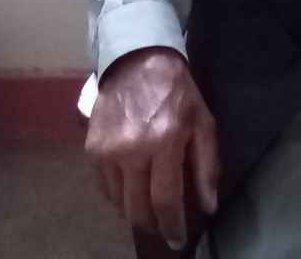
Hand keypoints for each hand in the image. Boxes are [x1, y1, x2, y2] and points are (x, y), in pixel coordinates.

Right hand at [84, 46, 219, 247]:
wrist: (138, 61)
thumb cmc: (177, 93)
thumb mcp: (203, 123)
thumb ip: (206, 165)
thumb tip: (208, 206)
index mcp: (164, 142)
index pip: (165, 200)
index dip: (172, 225)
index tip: (177, 239)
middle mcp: (132, 150)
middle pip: (138, 207)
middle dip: (153, 223)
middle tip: (164, 226)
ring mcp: (107, 150)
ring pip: (118, 202)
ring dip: (134, 210)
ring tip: (148, 206)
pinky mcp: (91, 148)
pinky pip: (103, 187)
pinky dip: (117, 195)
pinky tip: (131, 190)